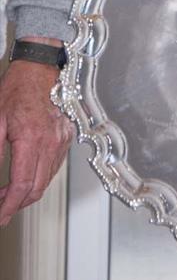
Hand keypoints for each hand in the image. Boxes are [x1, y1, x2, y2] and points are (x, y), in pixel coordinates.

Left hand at [0, 53, 72, 224]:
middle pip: (36, 189)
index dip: (7, 207)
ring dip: (27, 193)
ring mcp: (61, 139)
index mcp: (31, 138)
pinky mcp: (66, 137)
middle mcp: (51, 141)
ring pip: (46, 180)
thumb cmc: (16, 90)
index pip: (21, 186)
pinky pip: (54, 167)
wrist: (39, 68)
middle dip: (17, 205)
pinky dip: (39, 178)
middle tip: (0, 210)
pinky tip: (25, 177)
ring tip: (8, 195)